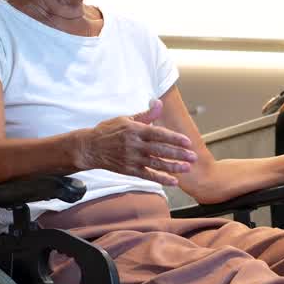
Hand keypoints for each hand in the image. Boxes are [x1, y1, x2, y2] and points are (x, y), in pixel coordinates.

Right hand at [75, 99, 197, 185]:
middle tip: (193, 157)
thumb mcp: (126, 119)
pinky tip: (174, 181)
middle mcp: (135, 145)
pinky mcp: (130, 170)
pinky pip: (148, 175)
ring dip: (173, 167)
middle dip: (179, 154)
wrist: (90, 148)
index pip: (159, 134)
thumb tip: (159, 103)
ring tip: (187, 168)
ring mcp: (132, 159)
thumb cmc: (109, 131)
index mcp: (135, 130)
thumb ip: (146, 114)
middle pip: (161, 150)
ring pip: (156, 164)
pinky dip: (161, 179)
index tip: (187, 142)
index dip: (174, 138)